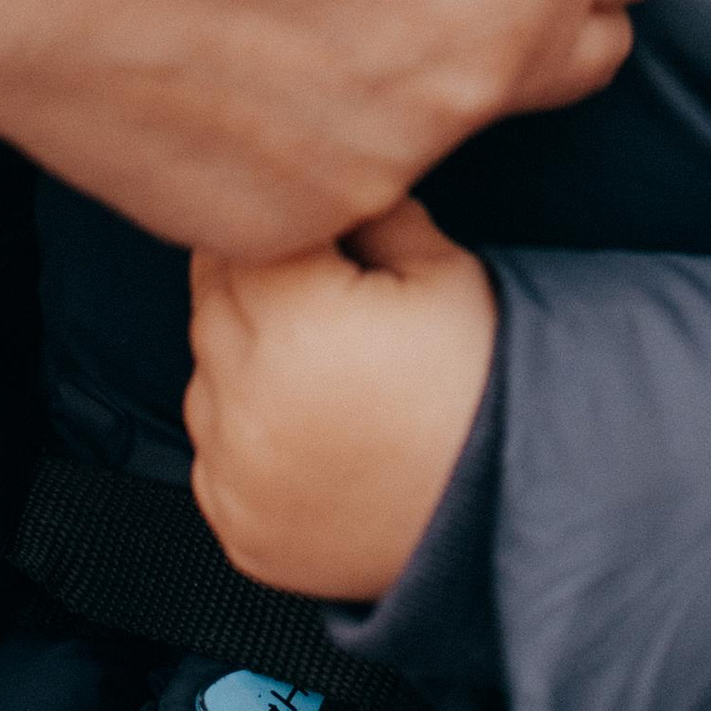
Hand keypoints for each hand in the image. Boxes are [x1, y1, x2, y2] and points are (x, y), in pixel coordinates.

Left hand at [189, 201, 496, 602]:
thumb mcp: (440, 268)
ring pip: (203, 379)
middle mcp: (248, 399)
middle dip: (253, 288)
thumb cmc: (478, 383)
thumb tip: (325, 184)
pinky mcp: (238, 526)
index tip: (310, 240)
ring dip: (239, 362)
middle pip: (211, 304)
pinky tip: (305, 430)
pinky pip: (211, 457)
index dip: (277, 231)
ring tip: (318, 371)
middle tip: (318, 300)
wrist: (507, 505)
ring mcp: (237, 472)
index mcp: (293, 319)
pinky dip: (242, 437)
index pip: (239, 239)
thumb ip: (369, 212)